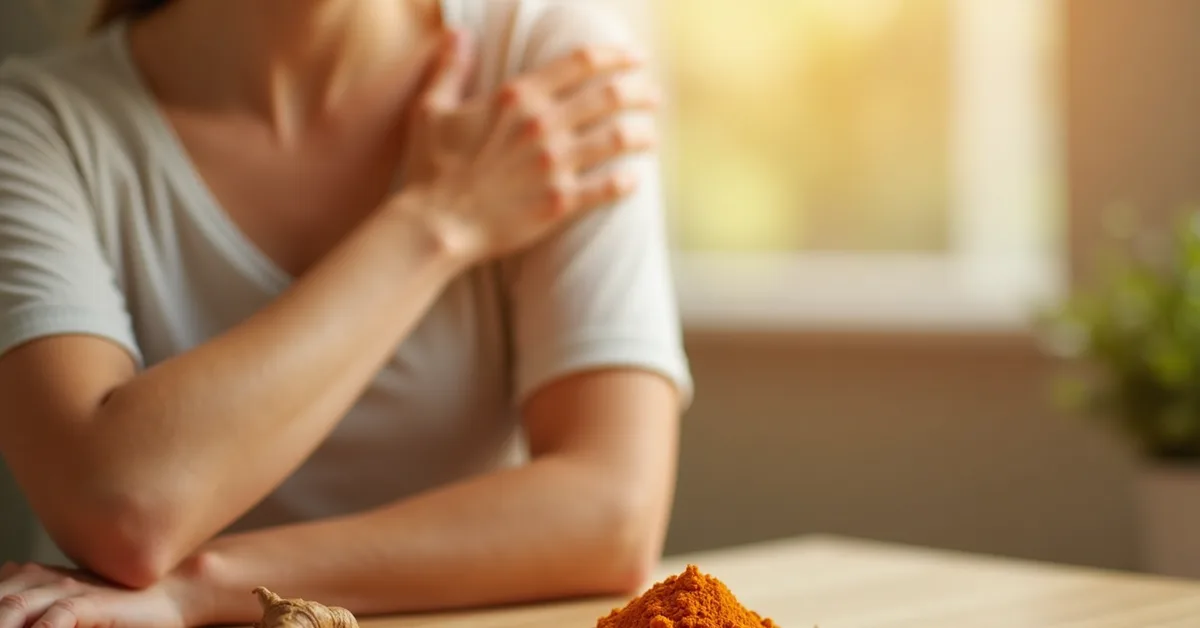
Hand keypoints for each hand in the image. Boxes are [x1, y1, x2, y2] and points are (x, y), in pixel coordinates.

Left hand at [0, 562, 199, 627]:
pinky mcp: (91, 601)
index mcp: (28, 581)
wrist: (166, 597)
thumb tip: (14, 614)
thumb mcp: (64, 612)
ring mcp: (67, 588)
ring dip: (2, 624)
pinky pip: (59, 615)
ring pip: (14, 607)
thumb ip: (34, 613)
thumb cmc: (113, 612)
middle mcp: (41, 580)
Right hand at [399, 30, 661, 261]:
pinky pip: (608, 187)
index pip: (580, 63)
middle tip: (652, 96)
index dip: (615, 55)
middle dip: (638, 92)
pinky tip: (635, 180)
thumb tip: (457, 33)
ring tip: (650, 136)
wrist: (436, 224)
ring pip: (618, 138)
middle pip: (609, 96)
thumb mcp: (431, 109)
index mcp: (517, 97)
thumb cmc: (430, 167)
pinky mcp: (561, 202)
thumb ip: (450, 68)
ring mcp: (555, 165)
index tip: (635, 57)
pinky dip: (627, 182)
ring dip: (641, 134)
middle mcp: (543, 125)